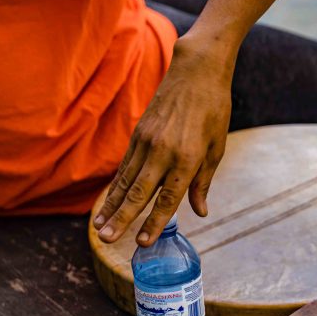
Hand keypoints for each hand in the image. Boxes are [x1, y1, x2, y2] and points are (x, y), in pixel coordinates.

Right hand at [94, 37, 231, 245]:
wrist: (196, 72)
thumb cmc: (214, 111)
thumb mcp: (216, 148)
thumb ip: (203, 182)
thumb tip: (199, 212)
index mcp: (187, 159)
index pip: (168, 198)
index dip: (154, 222)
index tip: (142, 242)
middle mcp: (162, 152)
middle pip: (138, 192)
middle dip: (122, 218)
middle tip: (107, 240)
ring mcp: (146, 142)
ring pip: (125, 181)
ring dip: (111, 206)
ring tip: (99, 228)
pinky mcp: (138, 134)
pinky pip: (124, 166)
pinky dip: (115, 186)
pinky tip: (108, 203)